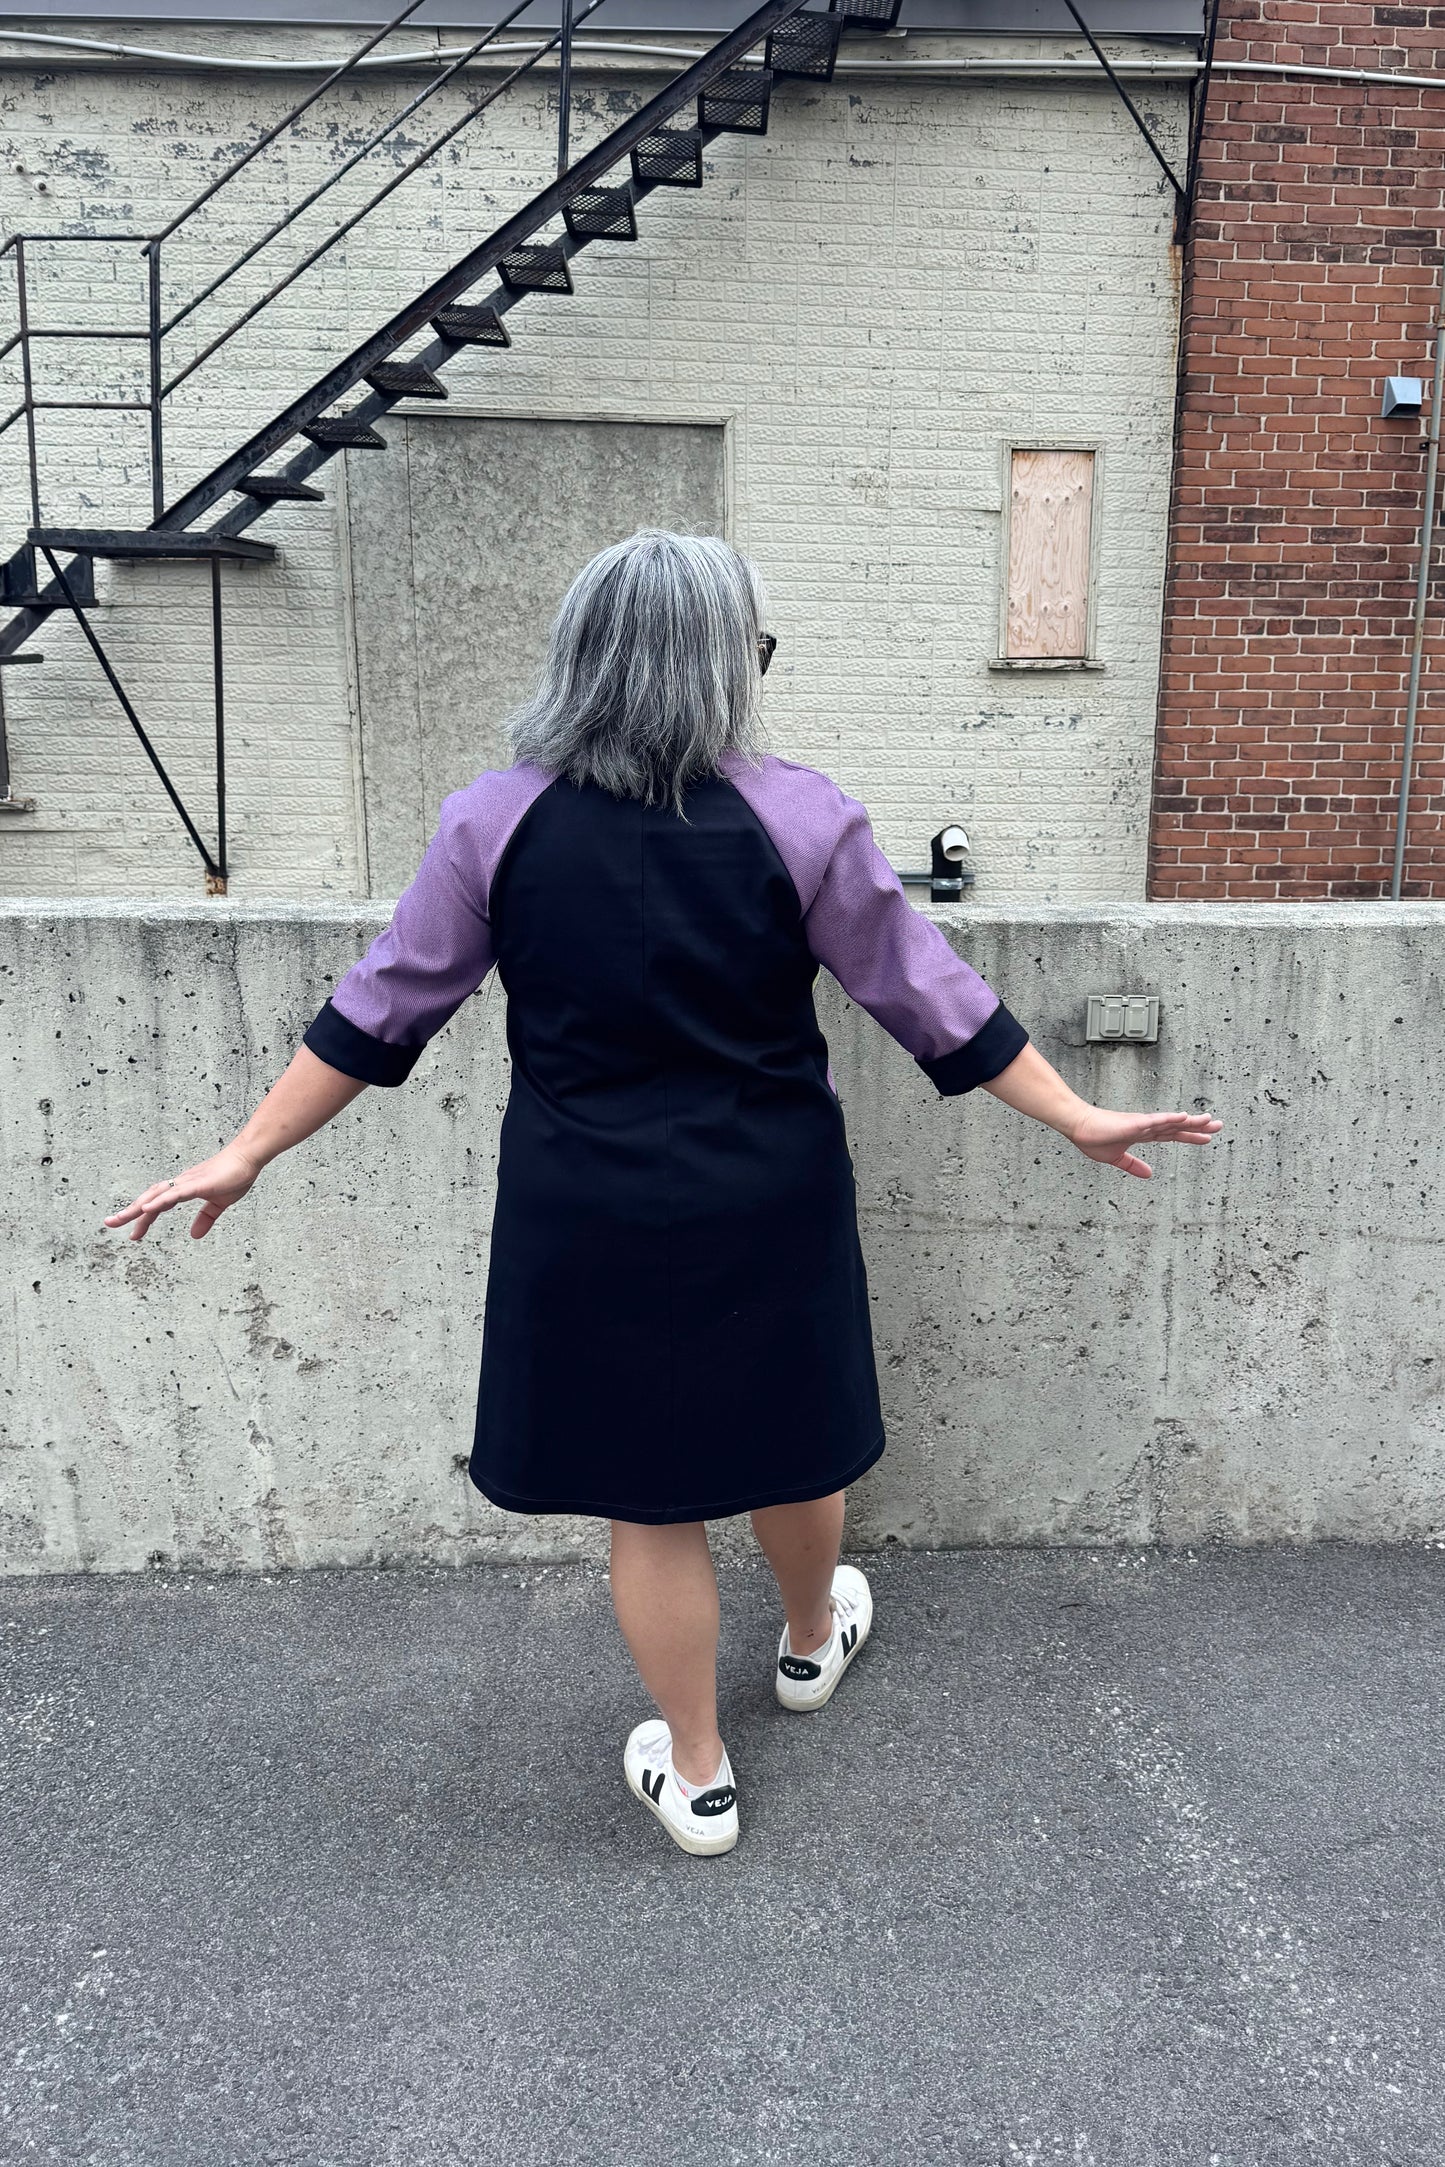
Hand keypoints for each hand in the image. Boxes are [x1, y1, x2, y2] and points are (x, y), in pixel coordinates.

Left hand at [103, 1143, 262, 1242]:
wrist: (248, 1158)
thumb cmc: (235, 1176)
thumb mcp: (220, 1204)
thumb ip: (206, 1218)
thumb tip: (194, 1235)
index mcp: (184, 1189)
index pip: (158, 1205)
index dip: (143, 1218)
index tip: (132, 1234)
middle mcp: (180, 1184)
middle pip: (149, 1198)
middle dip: (129, 1211)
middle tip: (110, 1223)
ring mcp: (188, 1182)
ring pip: (156, 1195)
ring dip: (137, 1207)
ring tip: (121, 1219)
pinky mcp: (198, 1184)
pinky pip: (174, 1194)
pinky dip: (158, 1201)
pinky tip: (145, 1208)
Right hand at [1066, 1106, 1222, 1180]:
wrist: (1077, 1127)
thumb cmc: (1093, 1138)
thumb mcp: (1116, 1158)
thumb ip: (1133, 1165)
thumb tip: (1149, 1175)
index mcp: (1143, 1134)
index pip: (1172, 1135)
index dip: (1189, 1136)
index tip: (1207, 1137)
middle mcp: (1146, 1126)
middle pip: (1177, 1126)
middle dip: (1198, 1127)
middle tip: (1219, 1125)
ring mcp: (1141, 1123)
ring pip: (1171, 1122)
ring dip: (1190, 1121)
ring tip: (1208, 1120)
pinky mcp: (1133, 1123)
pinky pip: (1155, 1121)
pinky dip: (1170, 1119)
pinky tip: (1183, 1117)